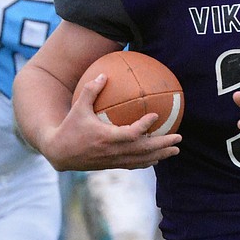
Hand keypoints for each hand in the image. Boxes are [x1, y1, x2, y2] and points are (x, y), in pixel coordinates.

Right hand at [44, 71, 179, 170]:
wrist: (60, 153)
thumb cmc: (69, 128)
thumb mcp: (78, 107)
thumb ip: (91, 90)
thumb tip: (105, 74)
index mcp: (106, 138)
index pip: (130, 134)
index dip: (144, 126)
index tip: (156, 115)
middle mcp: (113, 151)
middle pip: (144, 150)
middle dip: (163, 144)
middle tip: (179, 137)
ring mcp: (114, 160)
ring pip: (142, 160)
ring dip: (161, 155)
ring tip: (176, 149)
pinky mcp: (113, 165)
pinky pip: (135, 164)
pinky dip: (148, 161)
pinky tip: (158, 158)